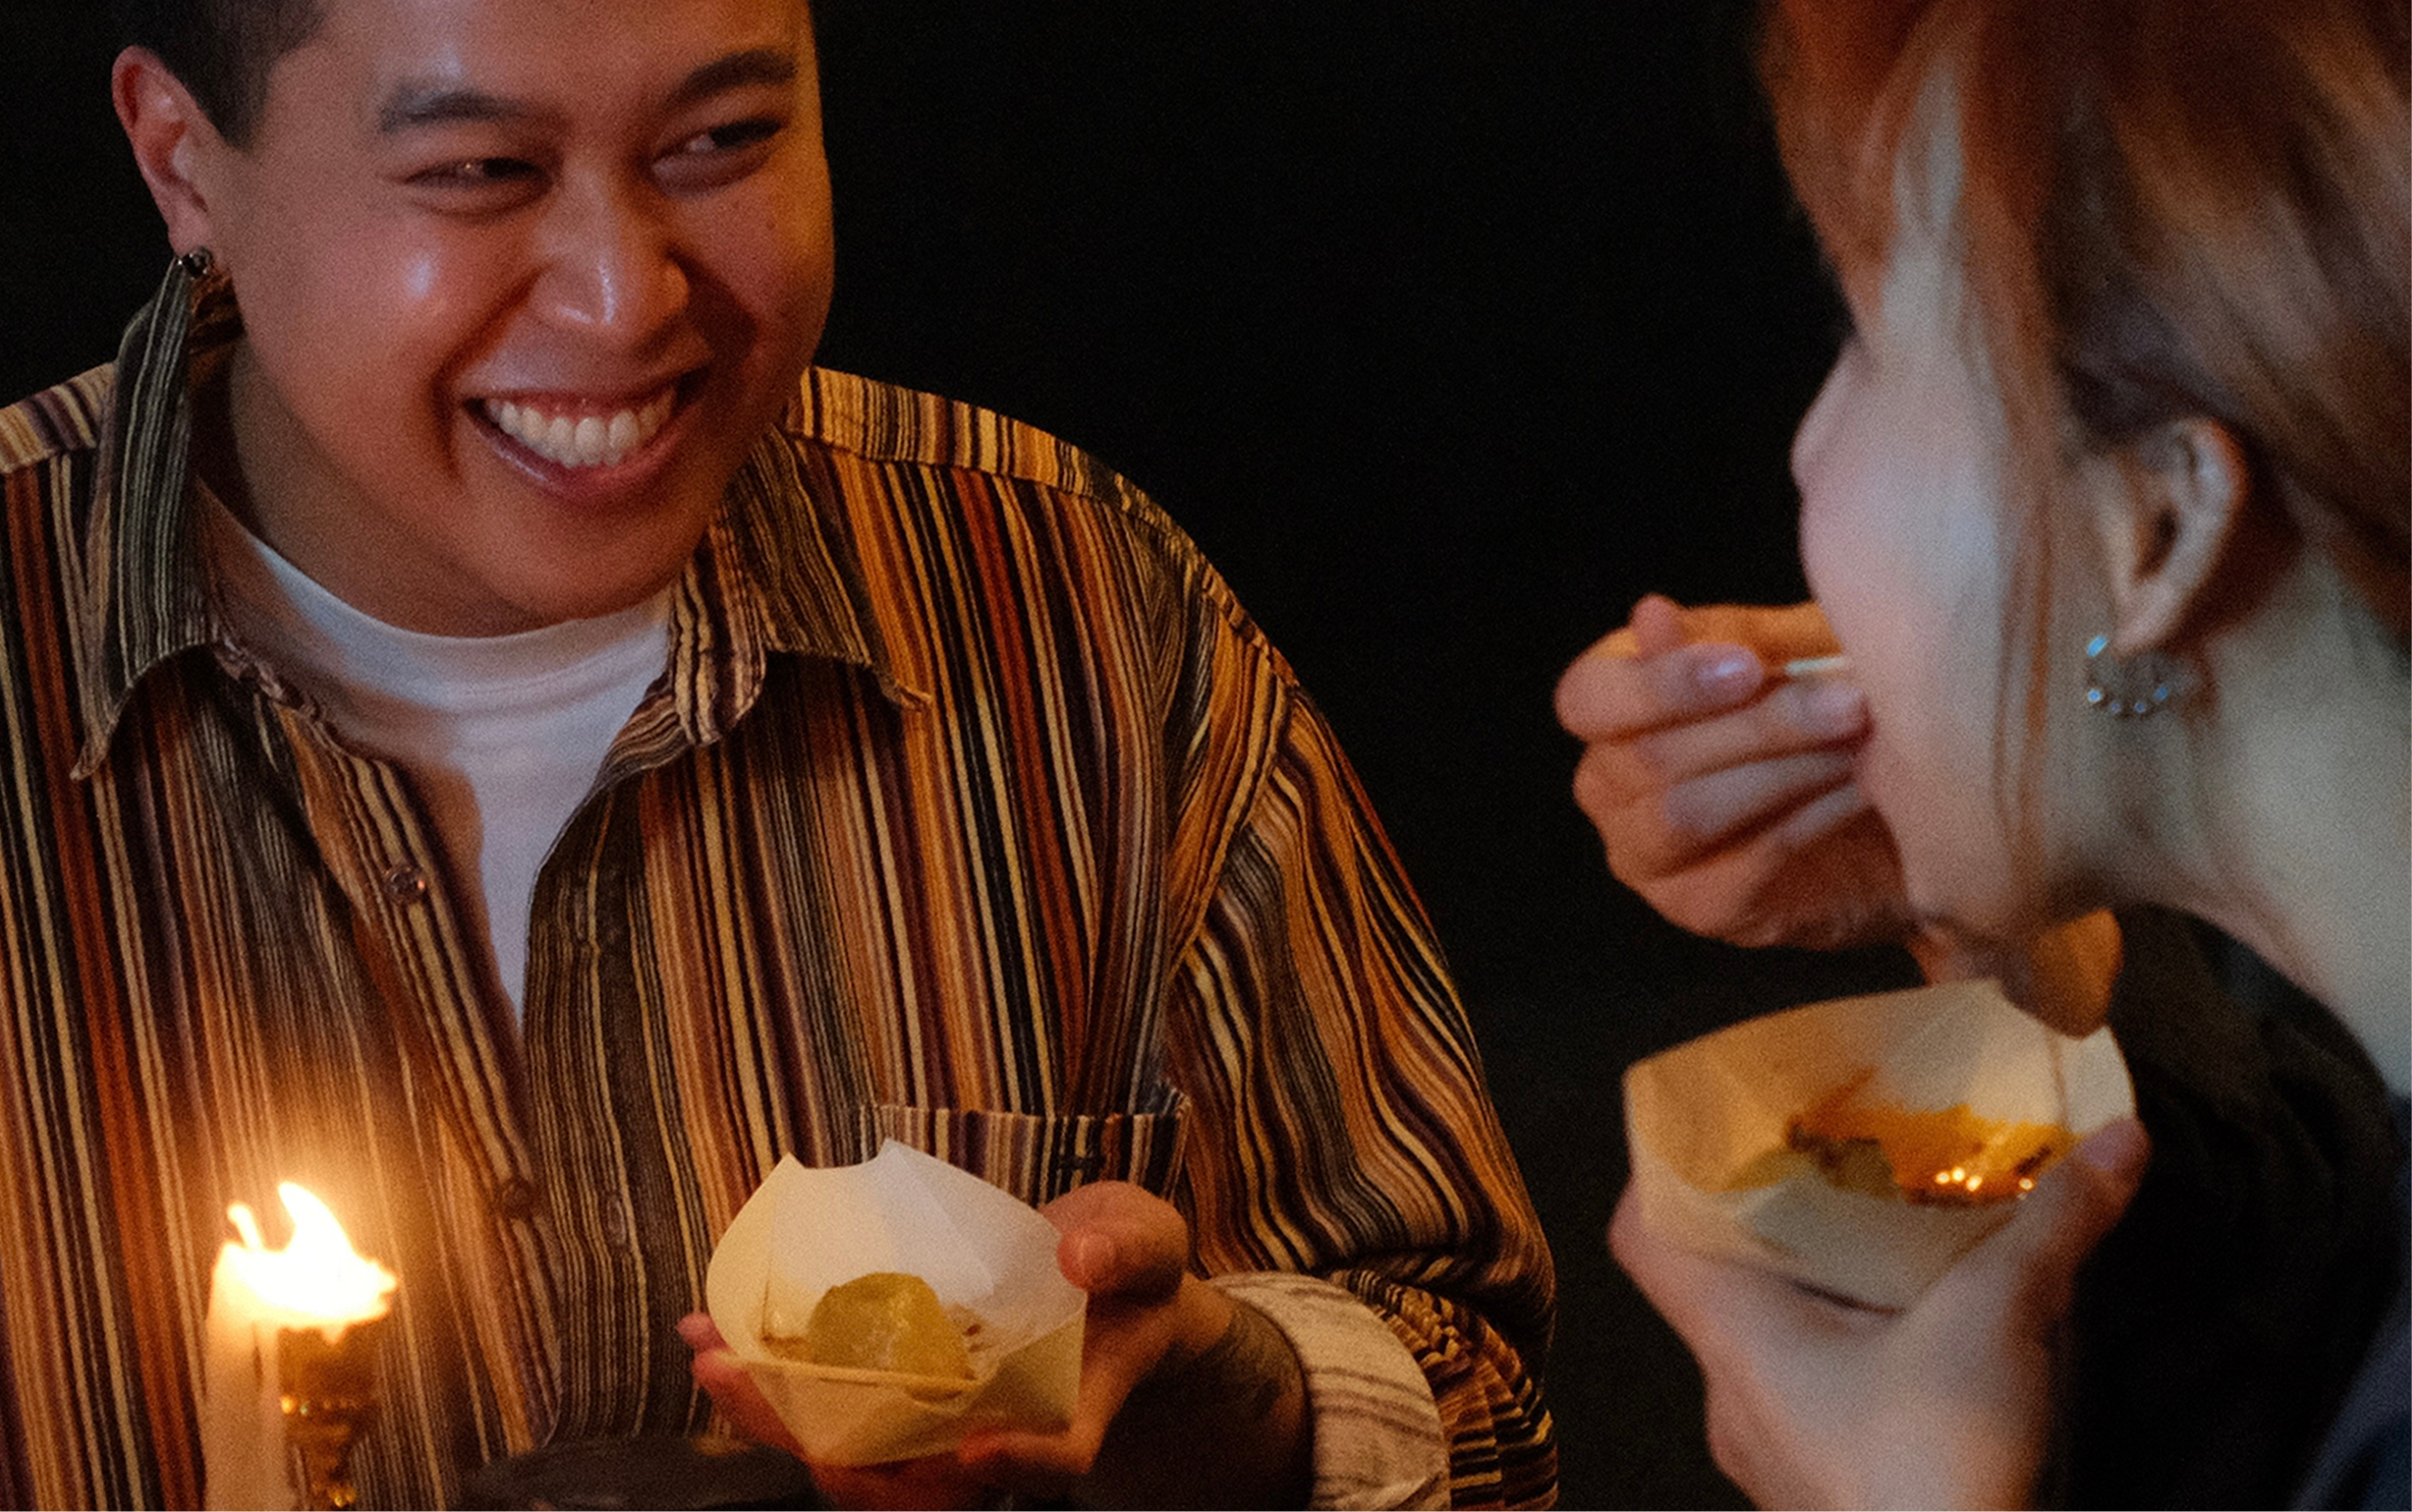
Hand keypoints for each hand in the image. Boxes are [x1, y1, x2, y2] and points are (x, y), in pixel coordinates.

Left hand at [685, 1181, 1299, 1511]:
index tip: (975, 1451)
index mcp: (1069, 1411)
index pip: (1056, 1461)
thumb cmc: (1132, 1271)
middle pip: (916, 1484)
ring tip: (710, 1358)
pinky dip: (769, 1380)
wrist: (1105, 1282)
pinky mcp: (897, 1388)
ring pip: (856, 1455)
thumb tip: (1079, 1256)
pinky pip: (829, 1408)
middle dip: (832, 1451)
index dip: (1019, 1467)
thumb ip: (1125, 1249)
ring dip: (776, 1417)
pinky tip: (713, 1336)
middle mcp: (995, 1434)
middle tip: (751, 1385)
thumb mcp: (1150, 1242)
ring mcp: (938, 1419)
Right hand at [1555, 594, 1911, 951]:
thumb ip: (1726, 637)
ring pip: (1685, 816)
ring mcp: (1646, 855)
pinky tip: (1860, 791)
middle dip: (1758, 726)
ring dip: (1781, 774)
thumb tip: (1649, 615)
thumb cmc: (1828, 711)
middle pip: (1649, 759)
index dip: (1659, 685)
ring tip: (1857, 744)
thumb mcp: (1791, 653)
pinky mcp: (1699, 909)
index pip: (1587, 700)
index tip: (1748, 667)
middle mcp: (1609, 787)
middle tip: (1849, 700)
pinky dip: (1807, 821)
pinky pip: (1739, 868)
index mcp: (1612, 709)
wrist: (1902, 805)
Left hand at [1613, 1118, 2150, 1511]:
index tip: (1718, 1123)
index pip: (1645, 1234)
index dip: (1665, 1167)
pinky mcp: (1823, 1489)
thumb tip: (2119, 1140)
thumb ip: (2052, 1225)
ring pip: (1769, 1341)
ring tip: (1886, 1229)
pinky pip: (1814, 1397)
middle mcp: (1732, 1393)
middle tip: (1829, 1156)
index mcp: (1734, 1337)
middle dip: (1771, 1214)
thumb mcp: (1996, 1322)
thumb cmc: (1933, 1474)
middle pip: (1716, 1278)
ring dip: (1820, 1285)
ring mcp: (1773, 1451)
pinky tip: (1920, 1330)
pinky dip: (1854, 1350)